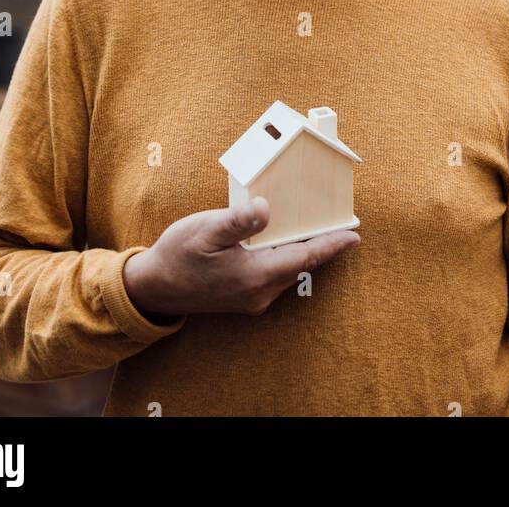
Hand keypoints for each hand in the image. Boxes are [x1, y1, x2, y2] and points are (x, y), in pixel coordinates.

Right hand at [123, 198, 359, 317]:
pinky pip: (275, 277)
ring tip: (318, 233)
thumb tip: (267, 209)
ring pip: (288, 273)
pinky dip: (286, 259)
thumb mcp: (204, 230)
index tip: (355, 237)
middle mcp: (258, 293)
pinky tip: (284, 244)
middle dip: (321, 248)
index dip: (331, 246)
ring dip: (303, 254)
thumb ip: (237, 220)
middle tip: (343, 229)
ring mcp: (251, 299)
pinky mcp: (243, 298)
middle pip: (300, 266)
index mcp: (254, 275)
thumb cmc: (177, 255)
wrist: (153, 288)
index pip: (304, 259)